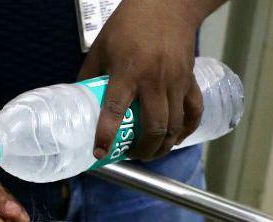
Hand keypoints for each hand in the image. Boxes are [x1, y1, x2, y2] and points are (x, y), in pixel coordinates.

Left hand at [80, 0, 204, 160]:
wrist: (167, 5)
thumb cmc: (129, 24)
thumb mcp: (101, 47)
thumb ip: (90, 75)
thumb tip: (79, 101)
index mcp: (127, 72)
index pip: (115, 110)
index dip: (107, 135)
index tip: (99, 152)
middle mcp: (153, 80)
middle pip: (155, 127)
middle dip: (144, 150)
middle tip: (132, 155)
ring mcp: (175, 81)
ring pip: (175, 125)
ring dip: (164, 146)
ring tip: (151, 153)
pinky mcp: (190, 80)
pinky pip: (194, 111)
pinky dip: (187, 130)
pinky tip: (177, 139)